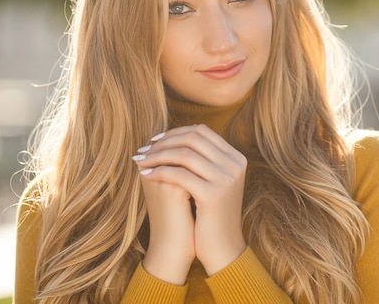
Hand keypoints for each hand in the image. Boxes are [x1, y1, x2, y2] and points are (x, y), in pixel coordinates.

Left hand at [134, 125, 247, 275]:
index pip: (202, 131)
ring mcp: (226, 179)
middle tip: (145, 149)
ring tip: (141, 160)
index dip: (176, 132)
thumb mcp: (213, 182)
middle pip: (193, 138)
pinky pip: (179, 174)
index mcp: (236, 158)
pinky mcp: (213, 194)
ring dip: (158, 155)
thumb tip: (170, 136)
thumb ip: (201, 159)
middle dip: (164, 141)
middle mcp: (235, 164)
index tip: (155, 140)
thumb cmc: (212, 214)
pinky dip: (159, 172)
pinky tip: (146, 175)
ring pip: (185, 154)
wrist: (222, 247)